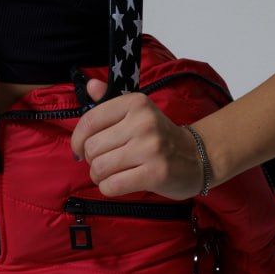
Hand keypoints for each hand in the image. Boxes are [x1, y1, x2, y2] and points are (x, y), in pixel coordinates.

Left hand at [69, 77, 204, 199]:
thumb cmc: (159, 135)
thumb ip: (109, 101)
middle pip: (92, 147)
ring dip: (98, 175)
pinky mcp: (155, 173)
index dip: (77, 139)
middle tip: (102, 162)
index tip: (79, 149)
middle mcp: (143, 122)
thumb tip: (90, 85)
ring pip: (100, 167)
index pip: (90, 120)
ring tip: (108, 174)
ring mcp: (150, 148)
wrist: (197, 156)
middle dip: (90, 160)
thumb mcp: (137, 111)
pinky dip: (108, 187)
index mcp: (135, 103)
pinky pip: (113, 185)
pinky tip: (116, 183)